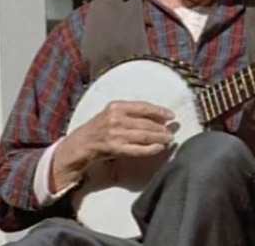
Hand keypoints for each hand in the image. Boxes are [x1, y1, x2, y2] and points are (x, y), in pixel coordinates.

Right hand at [51, 100, 173, 190]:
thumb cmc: (100, 127)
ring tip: (168, 139)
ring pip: (144, 136)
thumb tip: (158, 117)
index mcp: (116, 106)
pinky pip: (138, 149)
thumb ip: (132, 113)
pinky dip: (151, 149)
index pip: (143, 107)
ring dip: (159, 138)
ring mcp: (116, 134)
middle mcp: (116, 118)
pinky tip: (159, 148)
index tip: (171, 115)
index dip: (159, 111)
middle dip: (162, 128)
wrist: (82, 143)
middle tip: (171, 131)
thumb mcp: (113, 113)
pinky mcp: (116, 148)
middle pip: (146, 123)